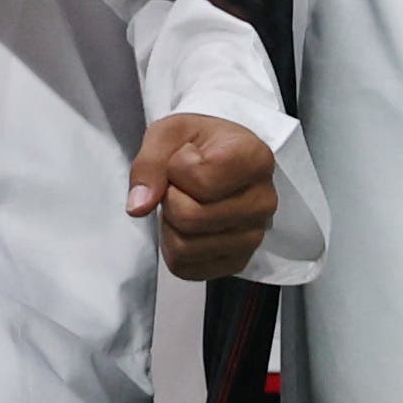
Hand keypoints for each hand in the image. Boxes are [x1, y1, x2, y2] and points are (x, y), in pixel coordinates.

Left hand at [127, 115, 278, 281]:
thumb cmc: (197, 143)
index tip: (187, 156)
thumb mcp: (168, 133)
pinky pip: (187, 269)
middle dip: (169, 198)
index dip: (177, 168)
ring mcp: (254, 236)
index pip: (201, 180)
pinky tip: (187, 225)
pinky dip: (173, 248)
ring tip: (185, 202)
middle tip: (179, 184)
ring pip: (186, 248)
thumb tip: (138, 207)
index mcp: (254, 159)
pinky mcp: (238, 262)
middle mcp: (264, 201)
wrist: (219, 157)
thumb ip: (149, 163)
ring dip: (170, 223)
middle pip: (191, 218)